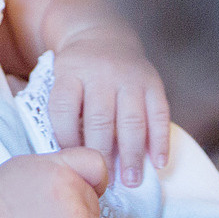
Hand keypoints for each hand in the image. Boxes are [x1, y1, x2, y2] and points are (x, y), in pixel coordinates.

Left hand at [48, 26, 170, 187]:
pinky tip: (158, 163)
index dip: (65, 138)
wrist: (103, 36)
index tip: (70, 160)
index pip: (64, 108)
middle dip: (101, 154)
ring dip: (132, 155)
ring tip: (131, 181)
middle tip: (103, 181)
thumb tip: (62, 156)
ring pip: (132, 121)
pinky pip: (160, 115)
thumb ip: (58, 111)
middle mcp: (101, 73)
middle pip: (100, 119)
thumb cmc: (76, 72)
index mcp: (71, 72)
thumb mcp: (59, 79)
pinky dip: (160, 141)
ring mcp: (130, 77)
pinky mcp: (153, 83)